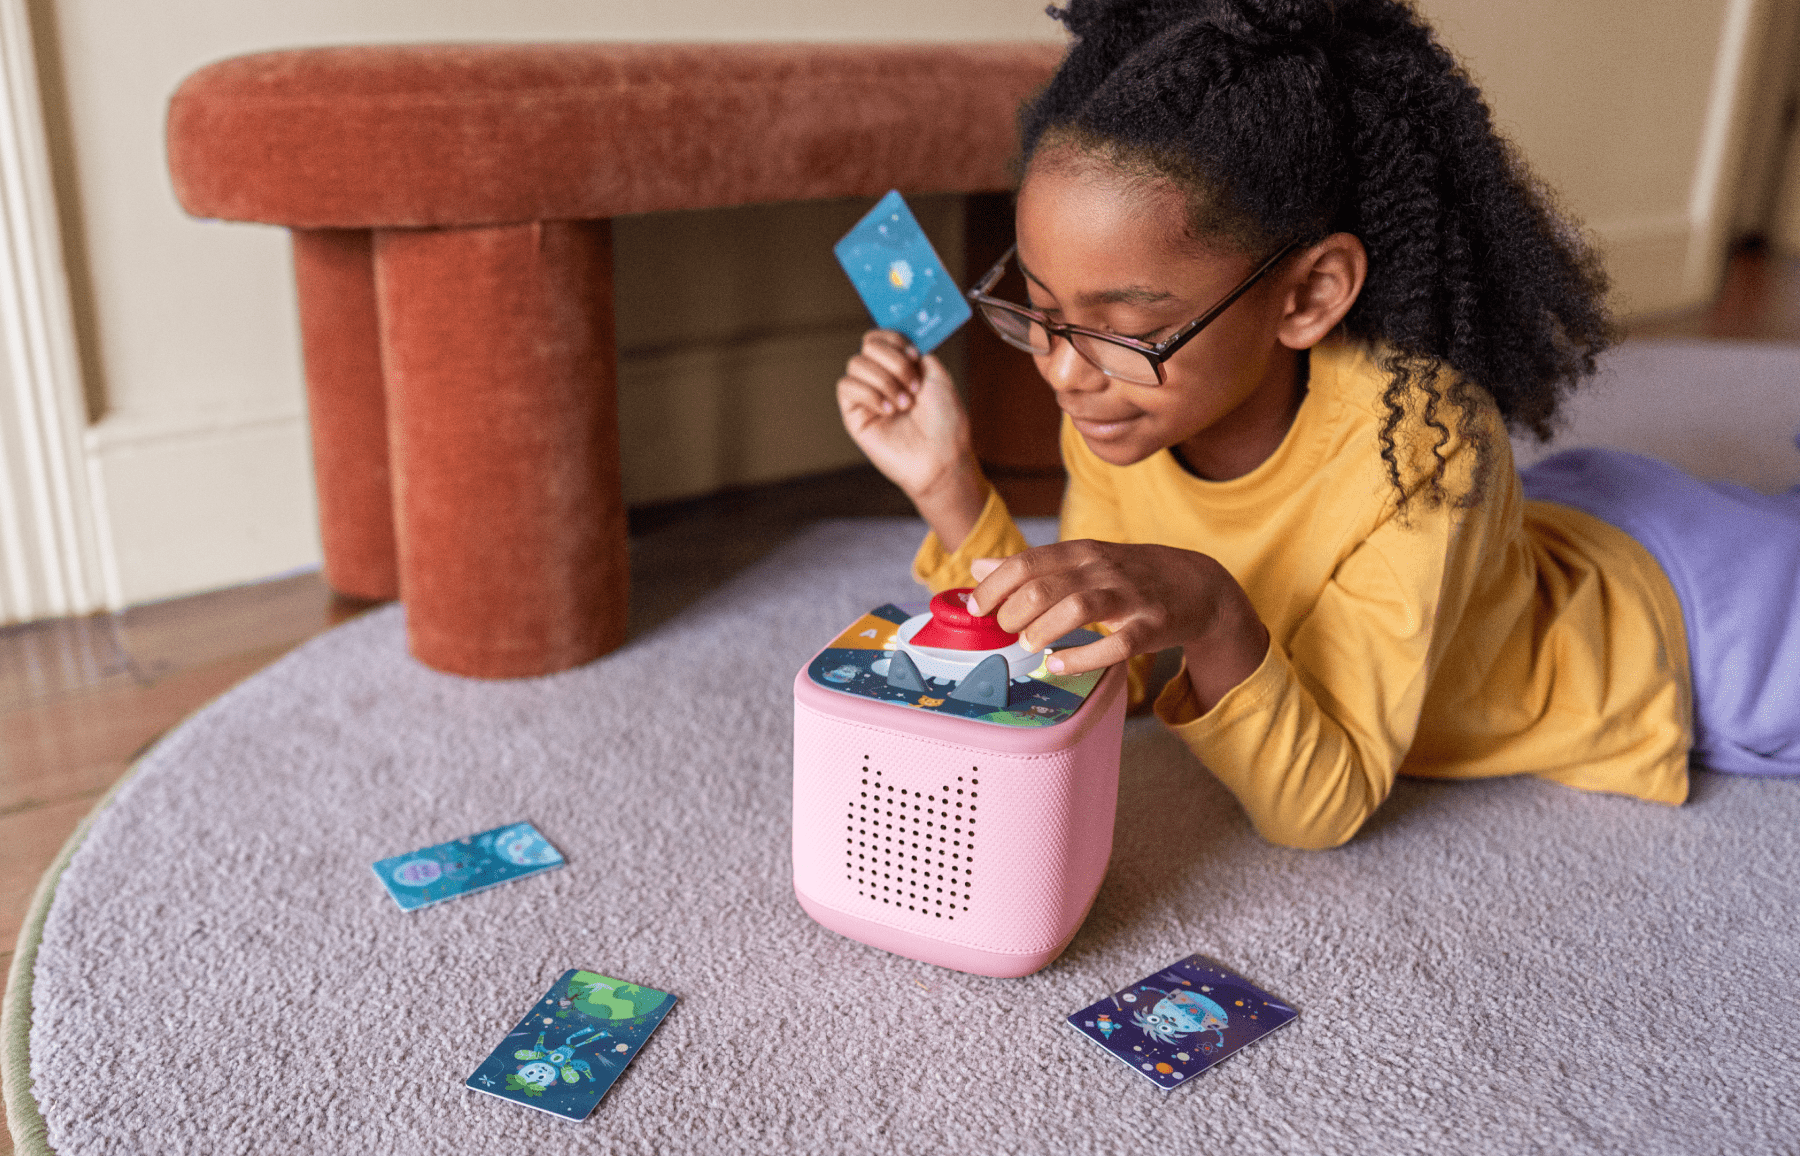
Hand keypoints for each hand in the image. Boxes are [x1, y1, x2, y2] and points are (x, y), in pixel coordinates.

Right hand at [836, 329, 986, 546]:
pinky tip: (888, 411)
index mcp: (902, 369)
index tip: (913, 354)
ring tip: (903, 405)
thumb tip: (899, 344)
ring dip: (885, 381)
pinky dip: (869, 394)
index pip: (881, 337)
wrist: (941, 457)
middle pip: (868, 345)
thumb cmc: (945, 424)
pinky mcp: (854, 415)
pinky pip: (846, 386)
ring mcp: (867, 396)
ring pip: (857, 363)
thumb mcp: (939, 378)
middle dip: (894, 362)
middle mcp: (882, 379)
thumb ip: (918, 354)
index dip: (894, 338)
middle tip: (913, 387)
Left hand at [967, 540, 1268, 712]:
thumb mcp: (1081, 561)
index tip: (976, 608)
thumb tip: (977, 568)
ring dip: (1045, 628)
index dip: (994, 585)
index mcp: (1081, 553)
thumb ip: (1030, 567)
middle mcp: (1102, 570)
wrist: (1198, 584)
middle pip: (1046, 585)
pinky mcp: (1151, 627)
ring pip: (1079, 607)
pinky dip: (1083, 656)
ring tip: (1029, 646)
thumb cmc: (1130, 575)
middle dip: (1015, 611)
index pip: (1027, 562)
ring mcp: (1129, 598)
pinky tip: (1058, 663)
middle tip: (1007, 630)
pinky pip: (1116, 644)